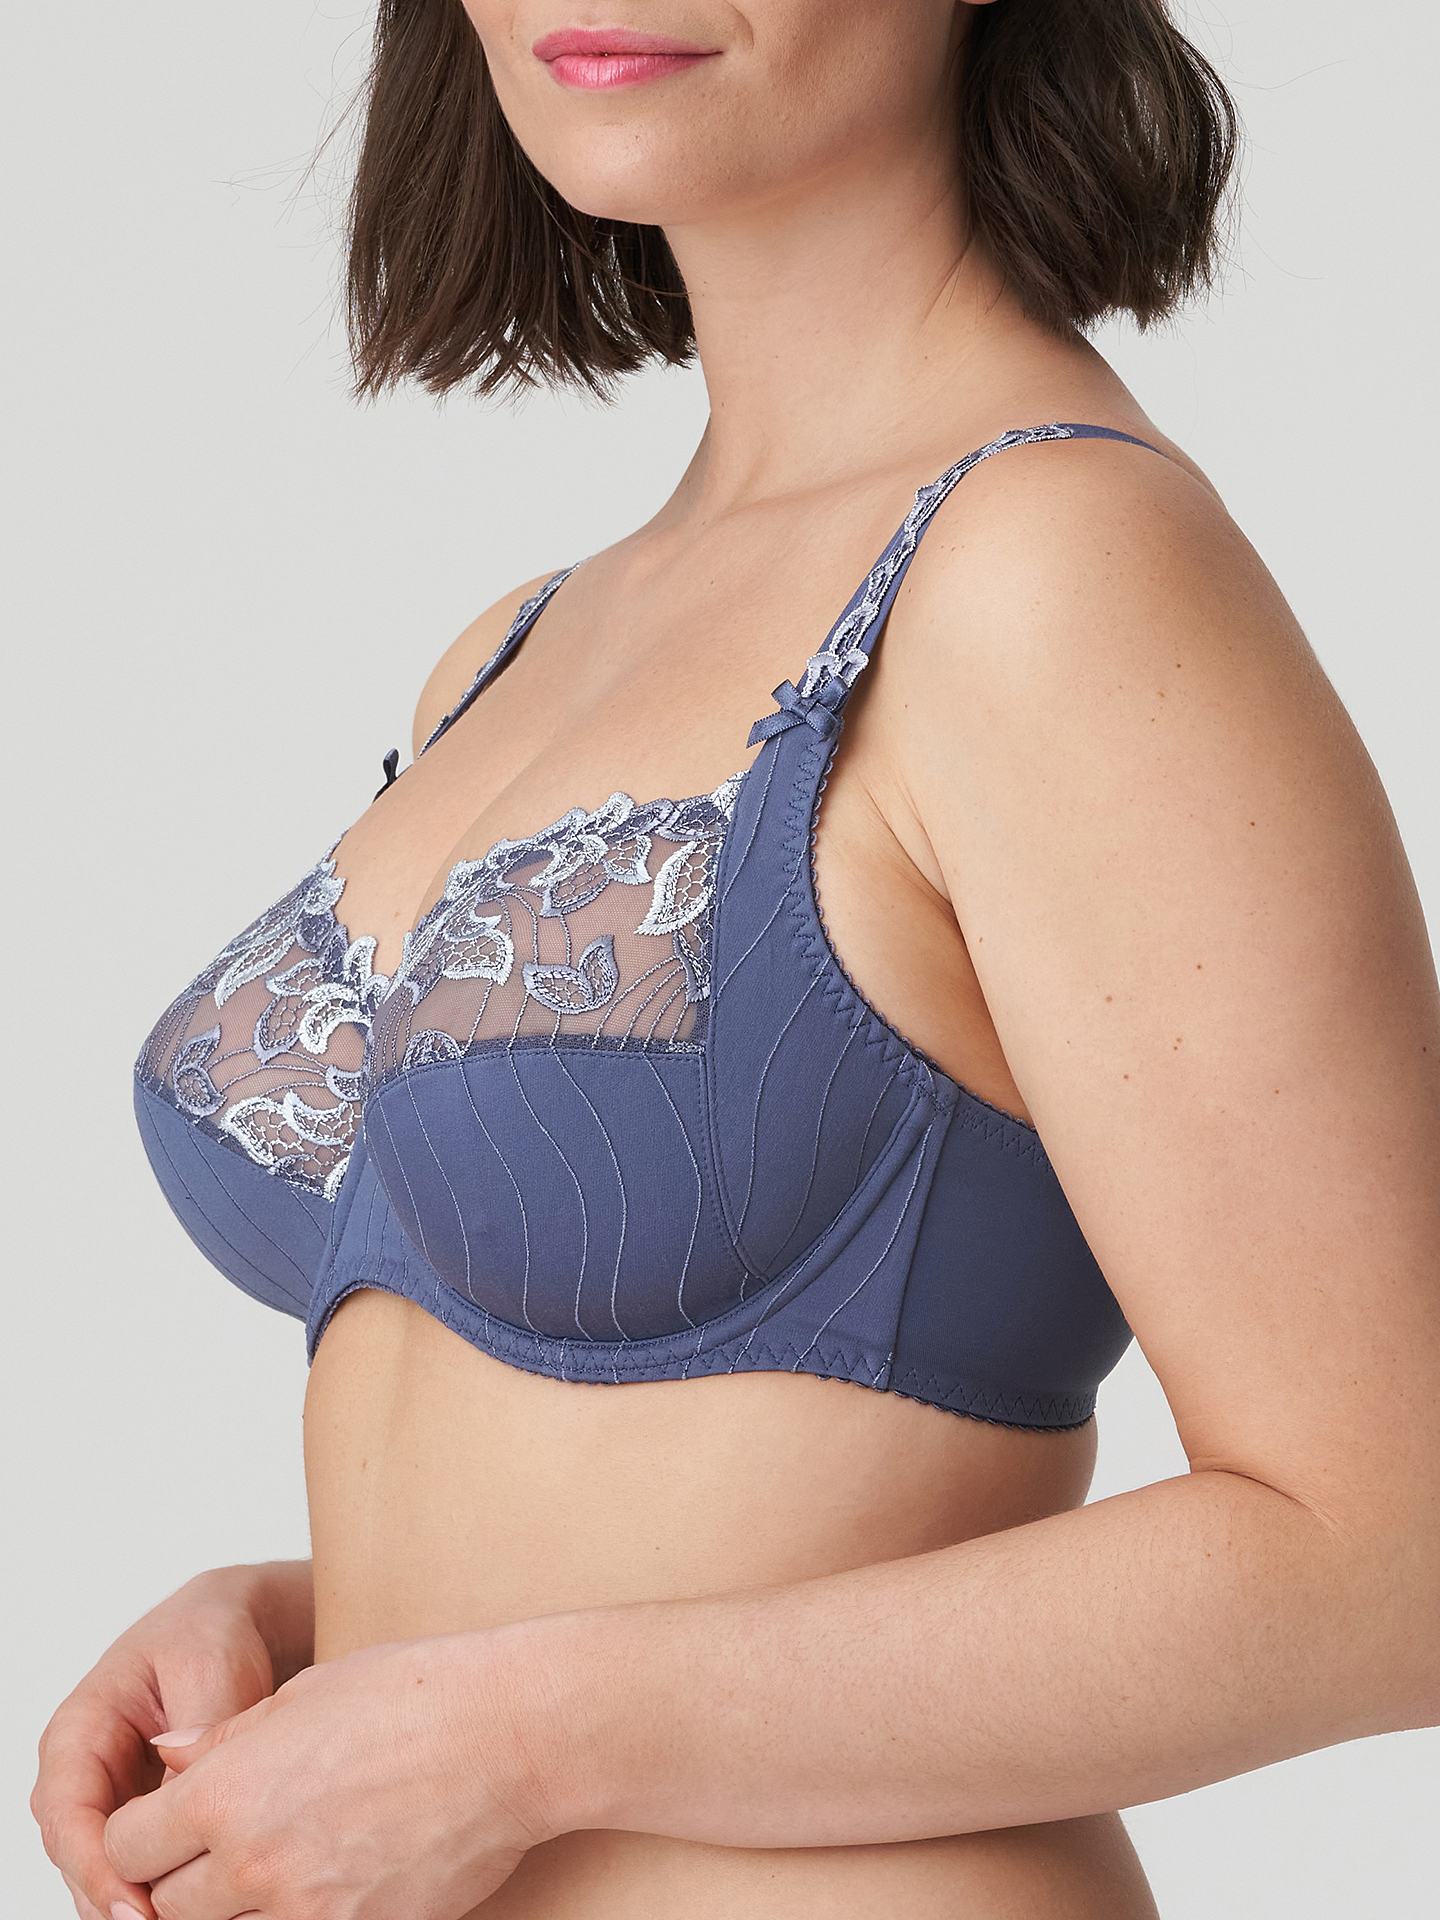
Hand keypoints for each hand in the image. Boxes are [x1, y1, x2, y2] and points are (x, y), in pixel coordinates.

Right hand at [32, 1561, 313, 1919]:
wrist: (231, 1629)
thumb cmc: (211, 1638)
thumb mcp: (208, 1673)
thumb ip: (193, 1742)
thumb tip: (184, 1816)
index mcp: (79, 1729)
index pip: (66, 1811)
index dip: (94, 1864)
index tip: (134, 1905)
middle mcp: (81, 1773)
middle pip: (76, 1855)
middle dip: (110, 1898)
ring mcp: (106, 1799)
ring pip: (100, 1870)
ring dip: (129, 1902)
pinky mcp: (137, 1819)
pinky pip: (134, 1865)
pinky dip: (155, 1891)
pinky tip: (189, 1909)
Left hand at [103, 1627, 554, 1919]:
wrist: (508, 1736)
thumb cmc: (414, 1695)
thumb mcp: (304, 1694)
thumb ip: (224, 1738)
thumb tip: (167, 1758)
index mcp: (226, 1792)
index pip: (127, 1846)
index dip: (144, 1834)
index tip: (169, 1823)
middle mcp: (252, 1862)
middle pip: (167, 1906)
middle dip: (184, 1878)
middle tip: (228, 1847)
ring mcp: (305, 1911)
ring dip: (239, 1906)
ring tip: (285, 1860)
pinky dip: (298, 1916)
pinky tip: (328, 1885)